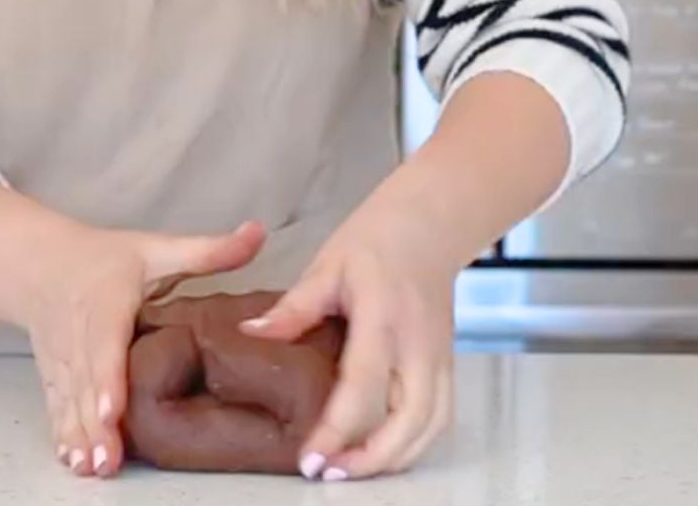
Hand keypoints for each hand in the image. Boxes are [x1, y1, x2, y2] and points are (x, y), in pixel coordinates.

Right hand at [23, 216, 265, 479]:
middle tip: (111, 460)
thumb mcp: (157, 248)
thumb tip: (259, 233)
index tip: (113, 409)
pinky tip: (75, 461)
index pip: (106, 341)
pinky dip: (63, 434)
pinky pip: (57, 407)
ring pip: (71, 399)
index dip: (109, 376)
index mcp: (108, 301)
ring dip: (81, 435)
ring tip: (97, 467)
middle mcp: (81, 334)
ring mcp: (65, 359)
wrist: (43, 264)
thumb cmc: (107, 259)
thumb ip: (209, 250)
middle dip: (97, 422)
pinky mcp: (55, 376)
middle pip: (88, 381)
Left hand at [241, 179, 455, 480]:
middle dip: (370, 460)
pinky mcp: (446, 364)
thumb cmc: (376, 240)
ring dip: (392, 458)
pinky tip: (380, 450)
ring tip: (348, 470)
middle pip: (409, 422)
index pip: (363, 386)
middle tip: (326, 473)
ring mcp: (439, 357)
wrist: (427, 224)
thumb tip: (251, 336)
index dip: (336, 430)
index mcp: (384, 317)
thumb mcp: (328, 265)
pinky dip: (412, 444)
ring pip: (429, 428)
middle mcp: (418, 344)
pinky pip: (438, 418)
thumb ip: (294, 307)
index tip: (309, 459)